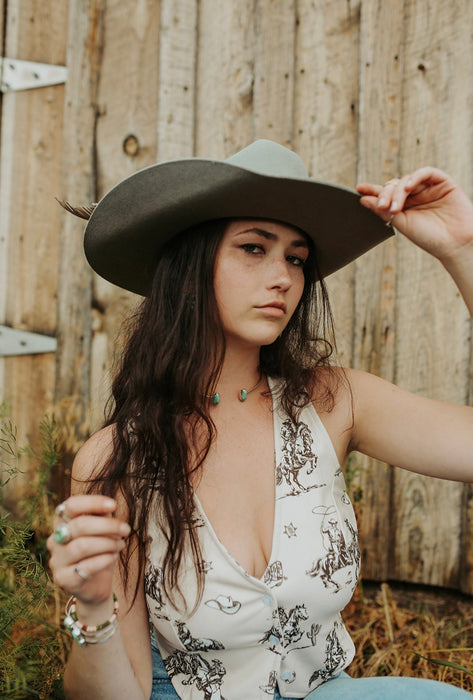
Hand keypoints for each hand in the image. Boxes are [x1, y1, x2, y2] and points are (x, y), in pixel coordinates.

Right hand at [47, 495, 130, 605]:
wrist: (96, 585)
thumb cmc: (100, 551)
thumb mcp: (103, 531)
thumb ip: (102, 517)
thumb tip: (109, 508)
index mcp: (62, 522)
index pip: (71, 505)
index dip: (92, 502)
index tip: (114, 505)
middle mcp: (55, 539)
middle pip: (78, 525)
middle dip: (107, 525)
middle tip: (126, 529)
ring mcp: (57, 560)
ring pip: (81, 546)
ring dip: (107, 543)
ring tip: (121, 545)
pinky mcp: (63, 579)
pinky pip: (84, 567)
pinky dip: (104, 560)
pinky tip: (114, 557)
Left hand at [356, 167, 472, 265]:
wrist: (454, 244)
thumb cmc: (429, 237)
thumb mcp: (401, 223)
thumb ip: (383, 210)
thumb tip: (363, 199)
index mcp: (405, 206)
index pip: (386, 195)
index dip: (372, 190)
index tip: (358, 190)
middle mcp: (416, 196)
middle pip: (394, 186)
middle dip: (385, 194)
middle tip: (381, 206)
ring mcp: (429, 188)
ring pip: (407, 180)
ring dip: (397, 191)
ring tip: (394, 207)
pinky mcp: (443, 182)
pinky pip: (426, 172)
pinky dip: (414, 177)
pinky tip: (406, 187)